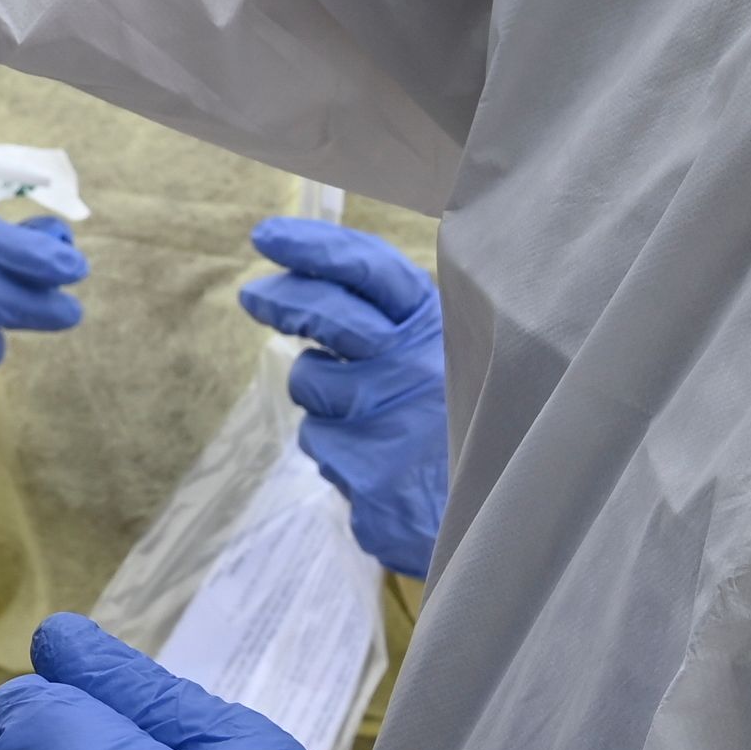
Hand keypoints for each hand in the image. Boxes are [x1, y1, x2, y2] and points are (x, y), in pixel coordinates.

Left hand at [241, 217, 448, 577]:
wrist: (497, 513)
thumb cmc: (459, 423)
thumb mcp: (450, 356)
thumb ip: (395, 320)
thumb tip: (308, 279)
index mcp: (439, 330)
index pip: (369, 270)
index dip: (314, 248)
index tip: (267, 236)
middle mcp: (416, 369)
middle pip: (328, 316)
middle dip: (283, 300)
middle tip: (253, 296)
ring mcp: (389, 424)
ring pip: (311, 385)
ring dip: (322, 395)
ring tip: (371, 417)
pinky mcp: (367, 476)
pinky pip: (320, 442)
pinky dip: (338, 447)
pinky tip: (378, 461)